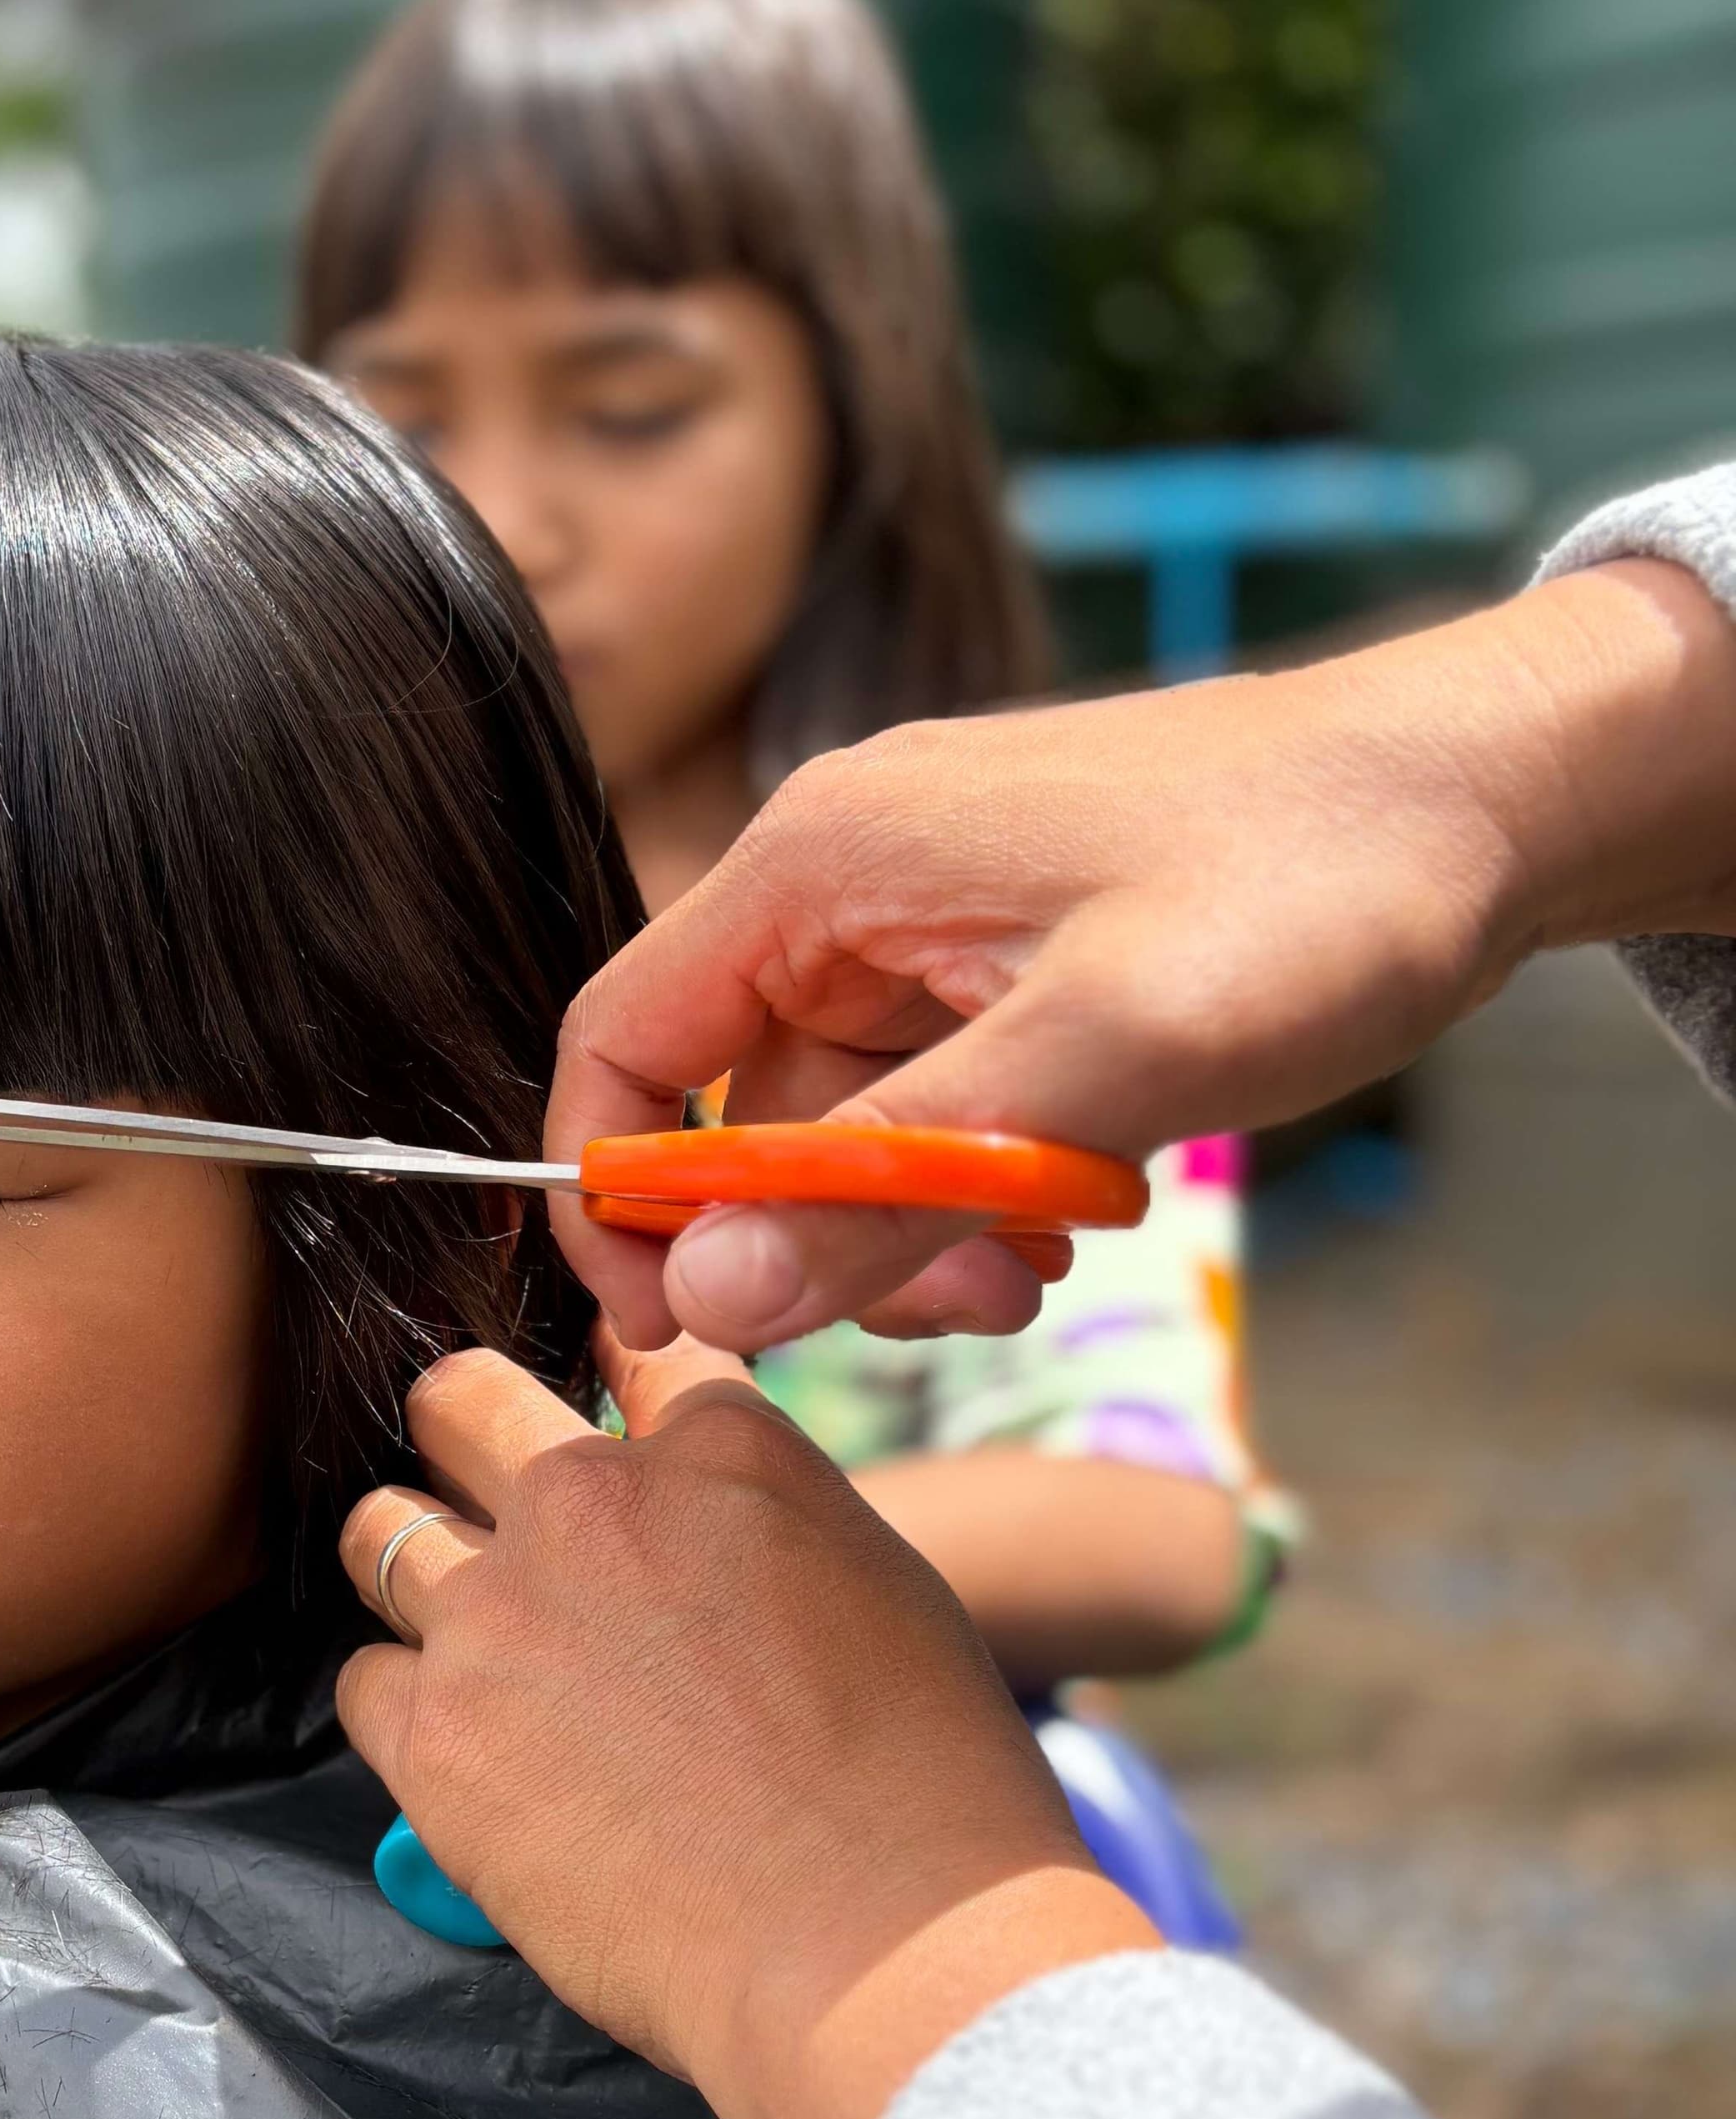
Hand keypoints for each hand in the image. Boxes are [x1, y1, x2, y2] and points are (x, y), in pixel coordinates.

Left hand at [338, 1347, 1154, 2118]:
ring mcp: (498, 1612)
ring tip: (464, 1643)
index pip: (632, 1354)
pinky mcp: (435, 1733)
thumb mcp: (882, 1591)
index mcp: (720, 1450)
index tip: (605, 1442)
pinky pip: (365, 1682)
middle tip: (477, 1499)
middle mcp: (590, 1501)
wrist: (880, 1945)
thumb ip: (771, 1528)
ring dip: (412, 1574)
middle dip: (463, 1437)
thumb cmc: (925, 1792)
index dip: (613, 1394)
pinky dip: (406, 1714)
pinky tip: (466, 1758)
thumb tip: (720, 1545)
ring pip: (381, 1533)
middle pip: (459, 1400)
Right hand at [550, 559, 1735, 1353]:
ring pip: (847, 1120)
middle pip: (737, 1104)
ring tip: (1048, 1260)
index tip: (682, 1327)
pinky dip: (984, 1173)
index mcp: (823, 861)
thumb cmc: (1316, 886)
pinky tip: (1084, 1199)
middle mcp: (851, 876)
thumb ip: (894, 1179)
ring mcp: (933, 911)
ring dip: (919, 1221)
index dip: (620, 1199)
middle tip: (967, 1310)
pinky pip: (935, 1092)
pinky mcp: (1011, 947)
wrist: (1500, 791)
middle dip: (824, 1236)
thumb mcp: (1103, 1061)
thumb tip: (708, 1293)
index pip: (621, 1043)